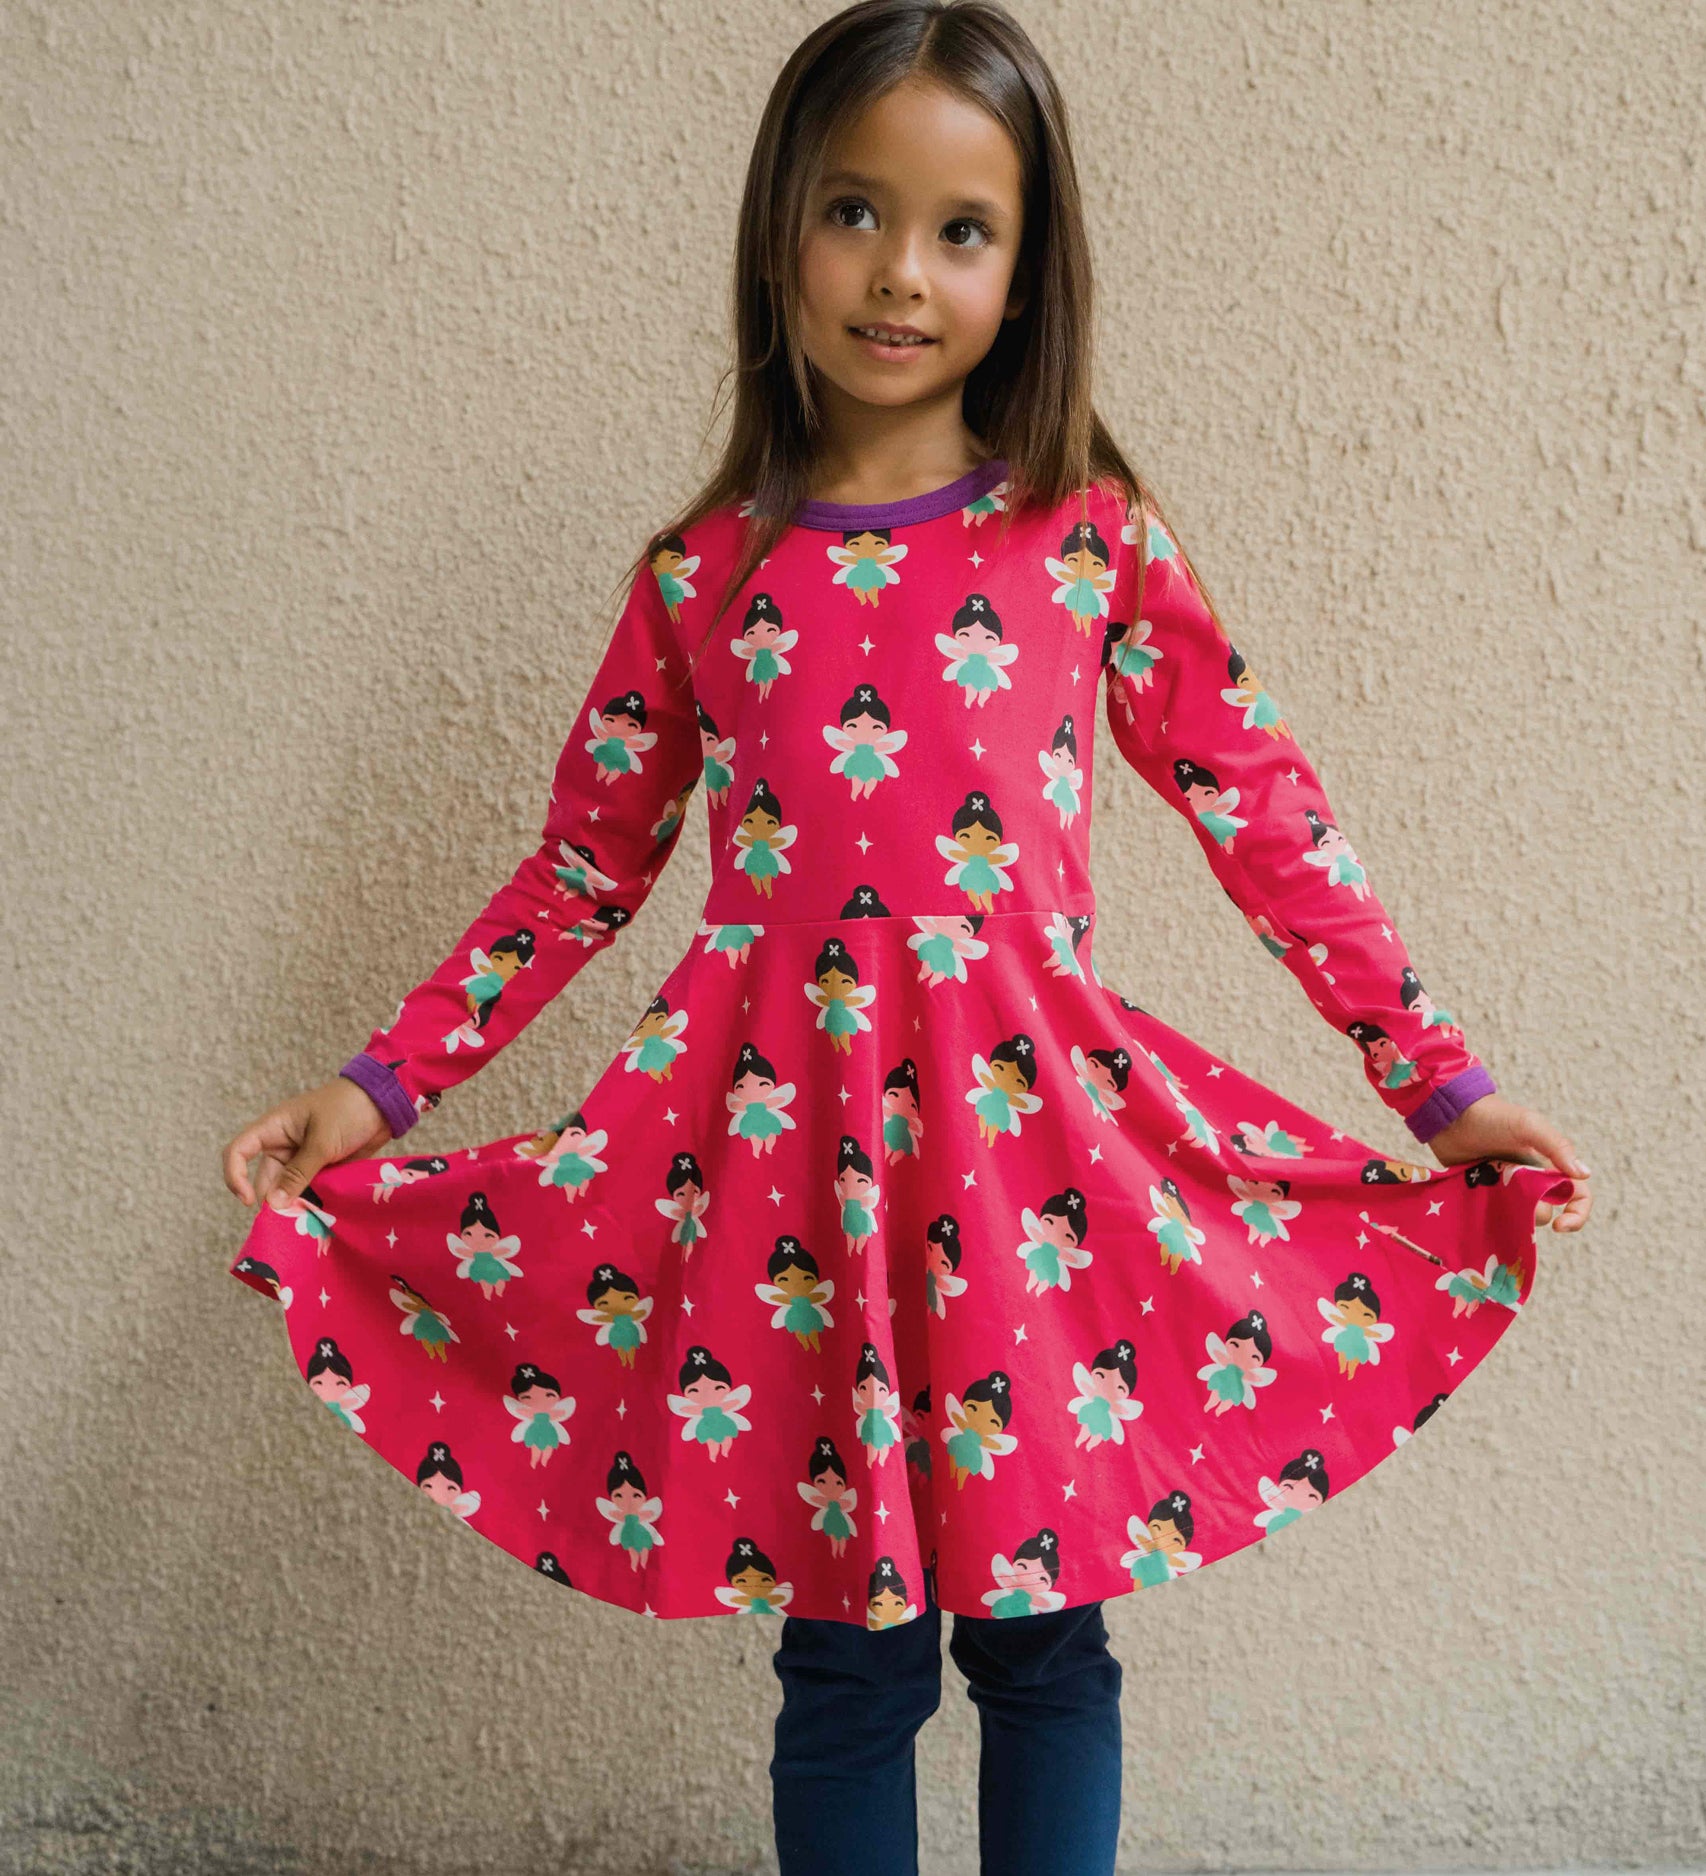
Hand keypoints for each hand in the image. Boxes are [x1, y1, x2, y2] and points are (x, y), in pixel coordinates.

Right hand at [222, 1076, 393, 1212]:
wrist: (385, 1103)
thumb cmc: (348, 1110)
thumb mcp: (322, 1141)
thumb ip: (298, 1173)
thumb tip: (273, 1204)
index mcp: (274, 1129)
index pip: (238, 1152)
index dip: (235, 1177)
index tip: (249, 1201)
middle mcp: (283, 1146)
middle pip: (266, 1180)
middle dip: (274, 1201)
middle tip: (291, 1220)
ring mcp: (303, 1159)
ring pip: (289, 1190)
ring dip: (296, 1205)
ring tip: (308, 1220)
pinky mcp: (322, 1169)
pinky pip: (310, 1191)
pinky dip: (313, 1202)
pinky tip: (321, 1216)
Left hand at [1426, 1093, 1591, 1233]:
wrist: (1450, 1116)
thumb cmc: (1493, 1116)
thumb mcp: (1528, 1126)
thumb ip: (1557, 1147)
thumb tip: (1583, 1174)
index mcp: (1550, 1164)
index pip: (1577, 1195)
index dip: (1577, 1214)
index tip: (1561, 1226)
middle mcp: (1533, 1179)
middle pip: (1547, 1210)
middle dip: (1535, 1211)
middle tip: (1513, 1195)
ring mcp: (1508, 1188)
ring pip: (1521, 1216)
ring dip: (1511, 1212)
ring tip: (1493, 1191)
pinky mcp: (1485, 1194)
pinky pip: (1495, 1215)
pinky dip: (1491, 1214)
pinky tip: (1481, 1203)